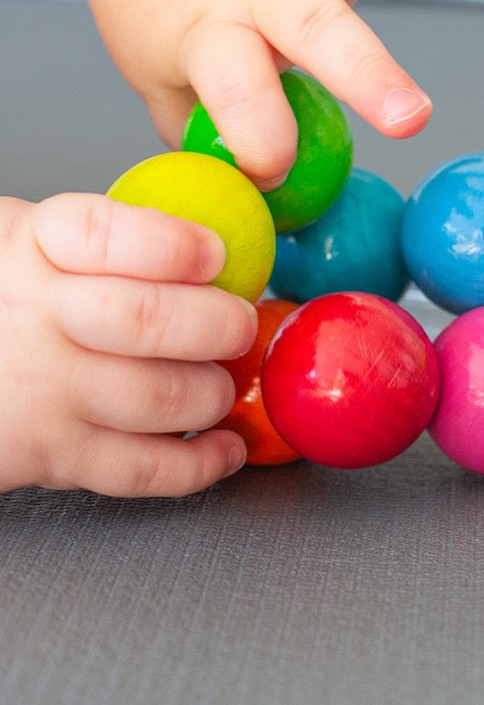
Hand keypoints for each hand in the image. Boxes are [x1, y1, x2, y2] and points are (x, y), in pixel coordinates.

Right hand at [0, 194, 257, 495]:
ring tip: (217, 384)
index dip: (176, 246)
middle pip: (151, 321)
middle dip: (221, 325)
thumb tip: (207, 239)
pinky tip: (223, 446)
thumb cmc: (0, 299)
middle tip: (237, 326)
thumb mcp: (26, 237)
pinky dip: (203, 464)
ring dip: (214, 394)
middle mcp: (35, 316)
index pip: (109, 236)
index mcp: (34, 245)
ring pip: (162, 397)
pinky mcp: (51, 454)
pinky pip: (145, 468)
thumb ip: (105, 236)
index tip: (214, 254)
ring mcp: (43, 389)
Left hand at [51, 0, 483, 189]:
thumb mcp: (160, 74)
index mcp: (213, 30)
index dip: (257, 128)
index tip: (276, 173)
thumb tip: (254, 217)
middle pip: (315, 25)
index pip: (232, 84)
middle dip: (366, 72)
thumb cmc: (170, 0)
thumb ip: (206, 137)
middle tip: (411, 120)